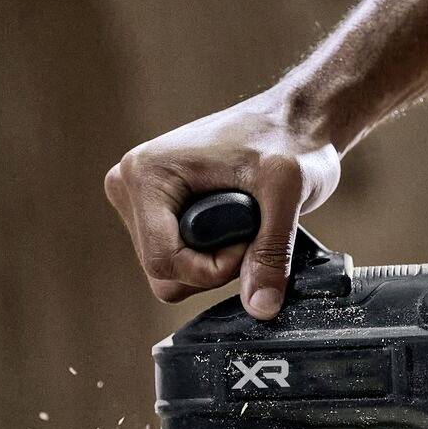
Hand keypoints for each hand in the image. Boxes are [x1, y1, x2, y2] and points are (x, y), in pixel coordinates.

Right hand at [104, 93, 340, 318]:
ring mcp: (140, 200)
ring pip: (169, 272)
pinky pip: (177, 260)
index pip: (163, 261)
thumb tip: (260, 309)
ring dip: (213, 262)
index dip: (213, 268)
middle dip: (212, 267)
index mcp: (145, 174)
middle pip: (162, 273)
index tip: (251, 239)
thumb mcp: (286, 192)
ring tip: (244, 222)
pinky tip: (233, 225)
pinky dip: (209, 256)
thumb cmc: (290, 139)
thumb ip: (271, 251)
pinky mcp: (157, 211)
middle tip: (251, 232)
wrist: (296, 119)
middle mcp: (130, 186)